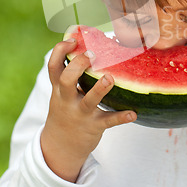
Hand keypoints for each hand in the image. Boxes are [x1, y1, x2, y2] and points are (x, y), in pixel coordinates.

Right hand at [40, 38, 136, 181]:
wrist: (61, 146)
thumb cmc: (67, 109)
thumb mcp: (63, 92)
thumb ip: (72, 73)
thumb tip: (89, 44)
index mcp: (59, 88)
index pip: (54, 66)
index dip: (60, 50)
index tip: (74, 40)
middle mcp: (67, 99)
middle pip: (66, 79)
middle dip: (78, 65)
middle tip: (92, 54)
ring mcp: (80, 113)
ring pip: (89, 101)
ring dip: (100, 89)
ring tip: (110, 78)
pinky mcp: (94, 126)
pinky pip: (108, 121)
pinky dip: (121, 117)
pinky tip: (133, 113)